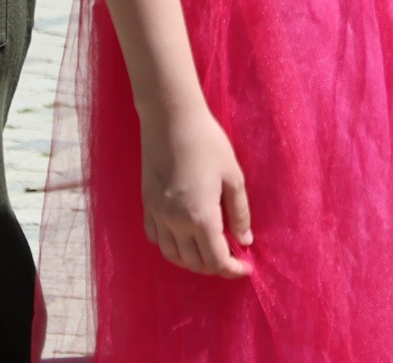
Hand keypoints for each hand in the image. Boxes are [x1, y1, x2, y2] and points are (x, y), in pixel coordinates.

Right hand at [140, 103, 252, 277]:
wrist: (171, 122)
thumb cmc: (208, 144)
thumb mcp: (233, 177)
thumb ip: (239, 213)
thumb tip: (245, 241)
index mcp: (200, 217)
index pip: (216, 259)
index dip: (232, 270)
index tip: (245, 269)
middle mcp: (174, 223)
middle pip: (193, 262)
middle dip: (214, 267)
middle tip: (232, 260)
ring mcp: (157, 215)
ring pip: (172, 255)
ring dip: (192, 260)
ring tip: (211, 252)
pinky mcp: (146, 206)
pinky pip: (156, 238)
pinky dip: (171, 247)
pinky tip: (184, 239)